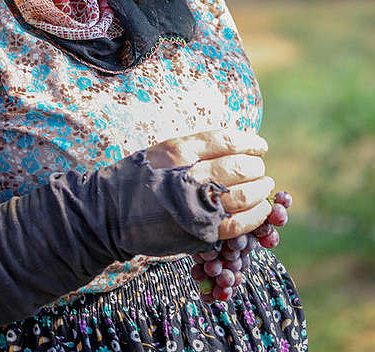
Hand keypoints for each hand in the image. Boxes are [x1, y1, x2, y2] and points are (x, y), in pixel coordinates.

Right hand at [145, 127, 273, 239]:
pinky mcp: (198, 233)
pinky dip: (255, 217)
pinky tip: (261, 210)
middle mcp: (187, 176)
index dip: (249, 142)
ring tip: (264, 186)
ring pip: (243, 196)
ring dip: (260, 190)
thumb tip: (236, 147)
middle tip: (260, 168)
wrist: (110, 215)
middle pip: (239, 167)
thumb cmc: (139, 179)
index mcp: (178, 151)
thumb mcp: (162, 151)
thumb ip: (195, 149)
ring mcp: (193, 207)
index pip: (226, 140)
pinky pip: (237, 225)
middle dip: (256, 167)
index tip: (260, 145)